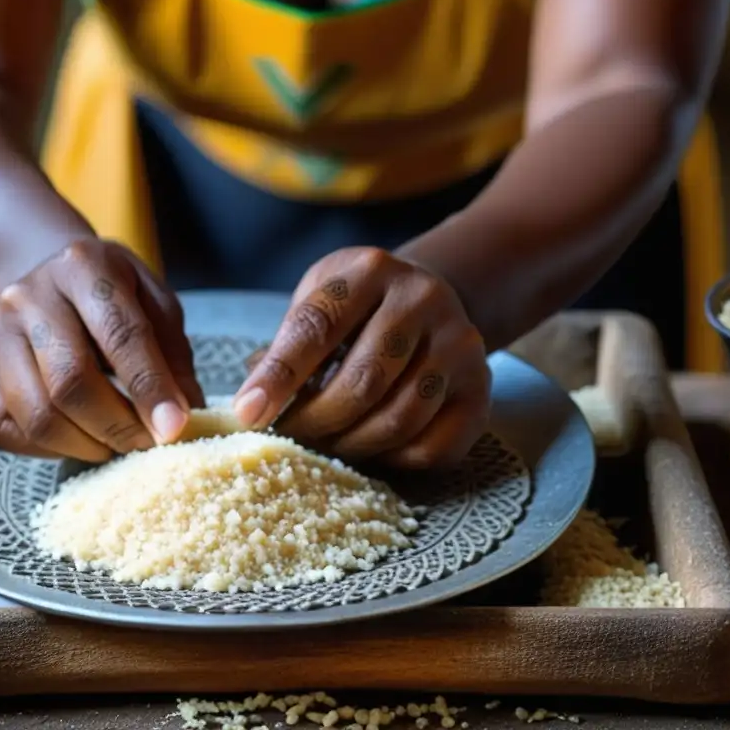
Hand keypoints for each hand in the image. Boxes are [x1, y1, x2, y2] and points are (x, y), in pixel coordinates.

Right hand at [0, 238, 203, 461]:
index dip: (150, 387)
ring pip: (39, 415)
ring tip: (118, 442)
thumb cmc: (113, 297)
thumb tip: (181, 419)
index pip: (118, 334)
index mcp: (81, 266)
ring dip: (88, 444)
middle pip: (71, 381)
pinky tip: (80, 437)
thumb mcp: (154, 303)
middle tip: (148, 443)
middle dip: (119, 425)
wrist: (50, 281)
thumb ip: (172, 355)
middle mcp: (27, 297)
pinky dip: (50, 449)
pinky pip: (6, 432)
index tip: (175, 428)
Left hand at [233, 247, 490, 468]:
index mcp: (369, 270)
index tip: (248, 414)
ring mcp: (459, 342)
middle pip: (361, 382)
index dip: (278, 377)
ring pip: (399, 419)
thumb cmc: (355, 309)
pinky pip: (433, 447)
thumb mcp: (316, 302)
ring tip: (326, 445)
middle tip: (290, 438)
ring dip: (352, 445)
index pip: (315, 328)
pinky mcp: (481, 388)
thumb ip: (284, 348)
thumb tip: (249, 408)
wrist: (428, 298)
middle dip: (315, 422)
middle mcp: (422, 298)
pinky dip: (393, 460)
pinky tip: (372, 448)